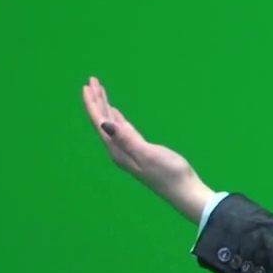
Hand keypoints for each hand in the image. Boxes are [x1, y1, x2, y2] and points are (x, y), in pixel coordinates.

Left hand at [82, 76, 216, 222]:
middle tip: (92, 81)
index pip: (100, 123)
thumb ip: (127, 139)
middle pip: (103, 121)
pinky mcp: (140, 151)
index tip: (88, 85)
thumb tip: (105, 124)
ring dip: (106, 107)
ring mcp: (129, 151)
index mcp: (118, 150)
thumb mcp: (148, 154)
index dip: (93, 104)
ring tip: (100, 92)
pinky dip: (117, 118)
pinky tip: (115, 113)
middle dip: (97, 101)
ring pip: (112, 124)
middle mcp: (119, 150)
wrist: (184, 191)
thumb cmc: (169, 173)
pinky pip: (122, 129)